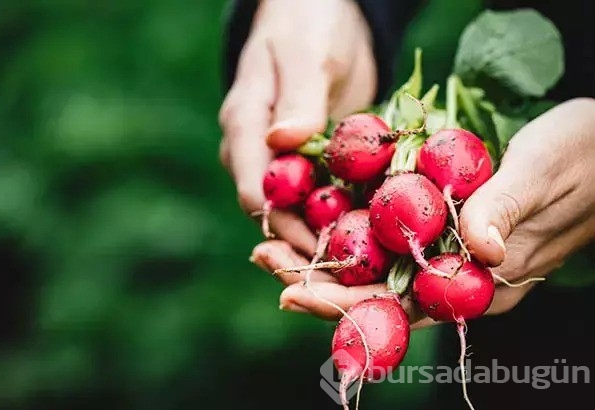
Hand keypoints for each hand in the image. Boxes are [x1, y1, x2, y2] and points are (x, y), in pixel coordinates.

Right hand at [219, 0, 377, 256]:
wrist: (321, 13)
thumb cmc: (308, 22)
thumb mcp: (307, 54)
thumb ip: (297, 99)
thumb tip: (283, 142)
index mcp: (246, 128)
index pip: (256, 191)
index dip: (285, 226)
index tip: (321, 249)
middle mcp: (258, 154)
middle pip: (275, 215)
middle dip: (306, 248)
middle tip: (348, 276)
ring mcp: (284, 161)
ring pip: (300, 213)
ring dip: (328, 241)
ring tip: (366, 269)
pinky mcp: (312, 162)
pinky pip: (325, 197)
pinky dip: (345, 217)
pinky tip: (376, 236)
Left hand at [251, 98, 594, 329]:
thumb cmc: (582, 156)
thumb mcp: (545, 173)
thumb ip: (507, 210)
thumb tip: (479, 250)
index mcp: (483, 282)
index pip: (402, 305)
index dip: (345, 304)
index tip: (293, 294)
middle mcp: (459, 277)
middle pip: (376, 292)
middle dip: (316, 283)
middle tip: (262, 261)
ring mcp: (450, 254)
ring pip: (376, 268)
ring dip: (323, 260)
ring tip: (269, 247)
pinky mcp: (444, 226)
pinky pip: (388, 240)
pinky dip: (348, 234)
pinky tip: (314, 224)